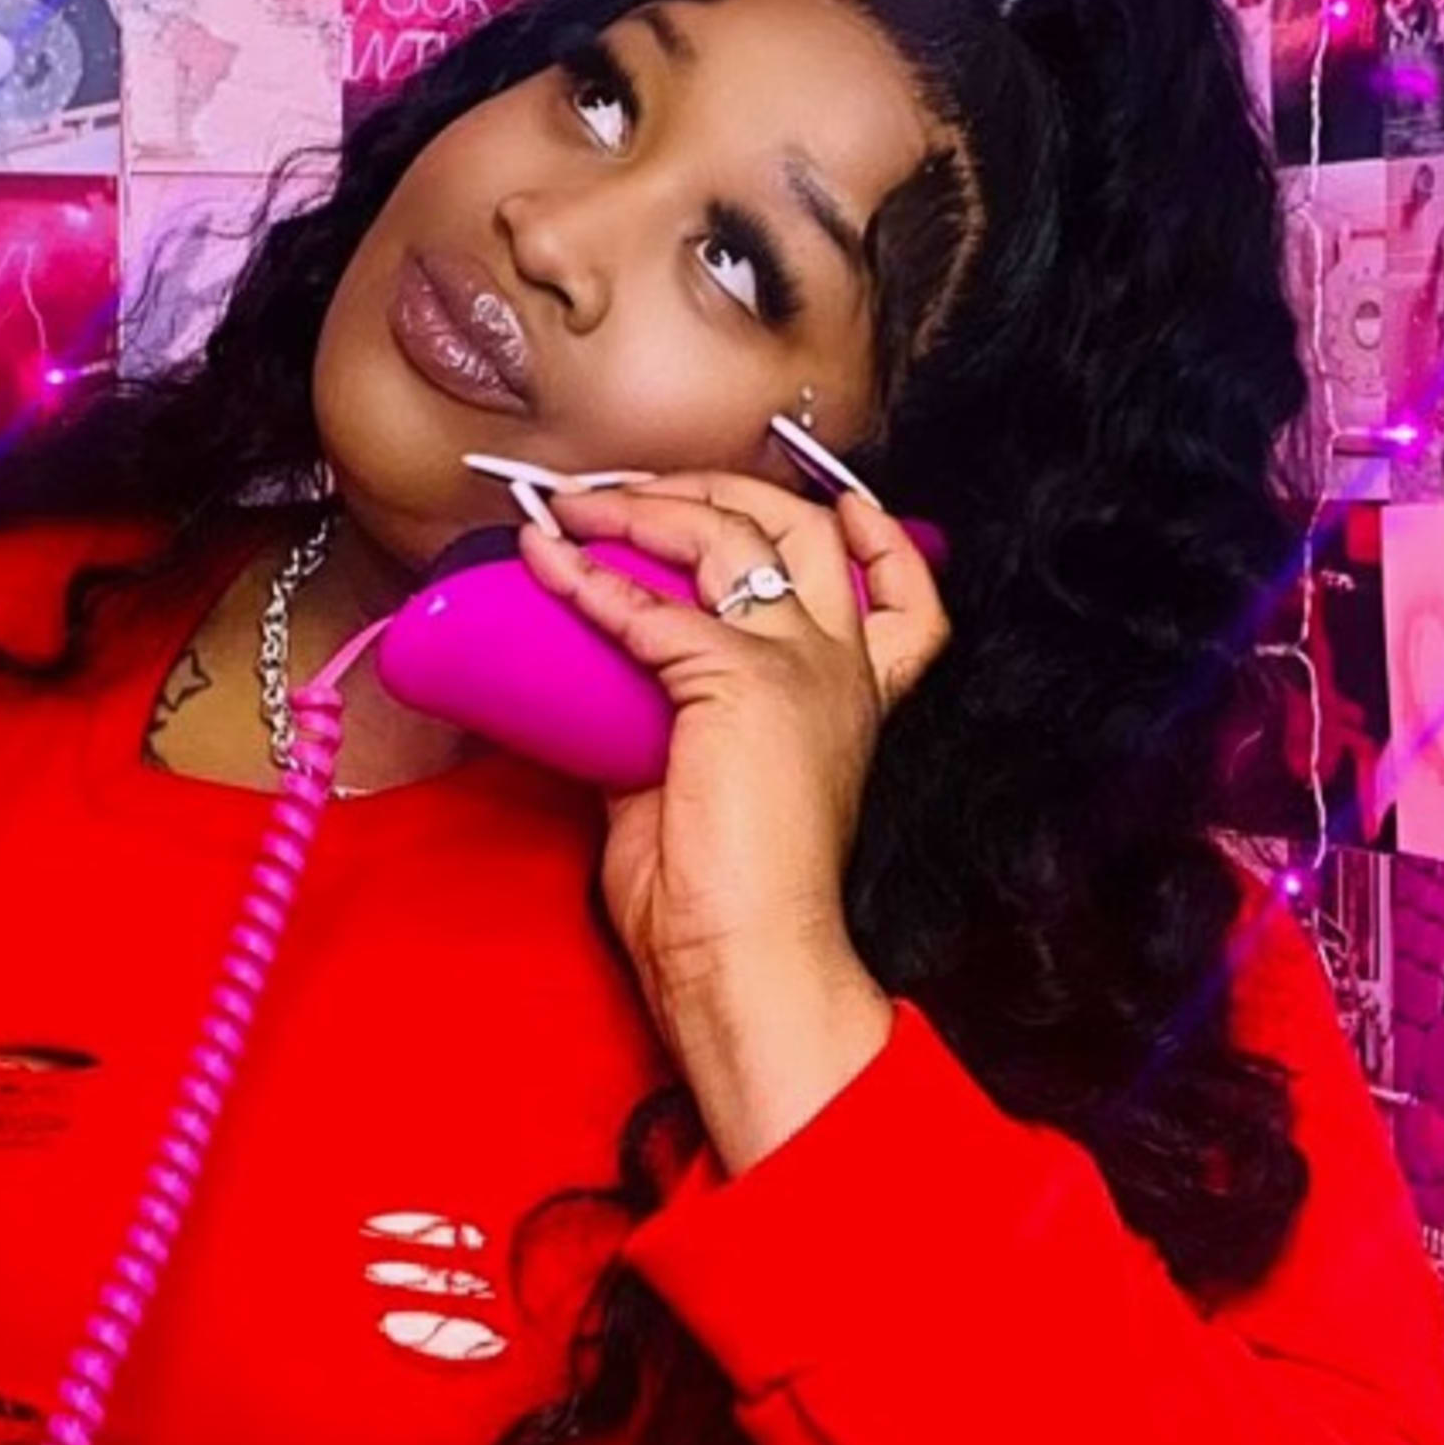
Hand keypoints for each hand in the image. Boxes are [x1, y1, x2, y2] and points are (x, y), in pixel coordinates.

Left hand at [515, 466, 946, 1045]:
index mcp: (853, 693)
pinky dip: (586, 577)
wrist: (747, 958)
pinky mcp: (737, 678)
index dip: (867, 526)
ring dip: (643, 505)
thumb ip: (671, 720)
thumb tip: (600, 687)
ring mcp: (797, 663)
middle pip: (800, 525)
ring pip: (730, 532)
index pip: (898, 585)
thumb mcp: (702, 782)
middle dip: (714, 487)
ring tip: (577, 505)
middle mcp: (838, 664)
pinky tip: (545, 559)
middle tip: (633, 488)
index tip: (815, 494)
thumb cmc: (726, 897)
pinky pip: (646, 604)